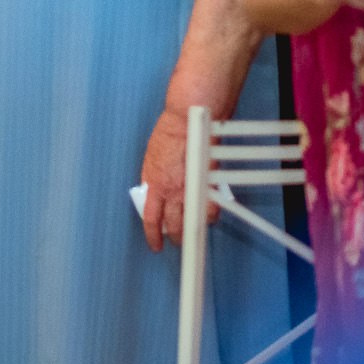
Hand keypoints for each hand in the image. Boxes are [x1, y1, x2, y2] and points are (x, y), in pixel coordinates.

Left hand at [139, 108, 216, 251]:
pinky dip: (210, 215)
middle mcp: (174, 191)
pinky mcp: (210, 184)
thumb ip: (152, 178)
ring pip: (195, 222)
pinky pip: (212, 209)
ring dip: (194, 230)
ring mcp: (194, 189)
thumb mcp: (151, 158)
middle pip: (175, 226)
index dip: (152, 235)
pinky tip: (209, 216)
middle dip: (176, 238)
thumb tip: (152, 191)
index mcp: (156, 185)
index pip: (151, 218)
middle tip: (177, 242)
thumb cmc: (170, 133)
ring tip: (194, 232)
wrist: (189, 119)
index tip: (155, 245)